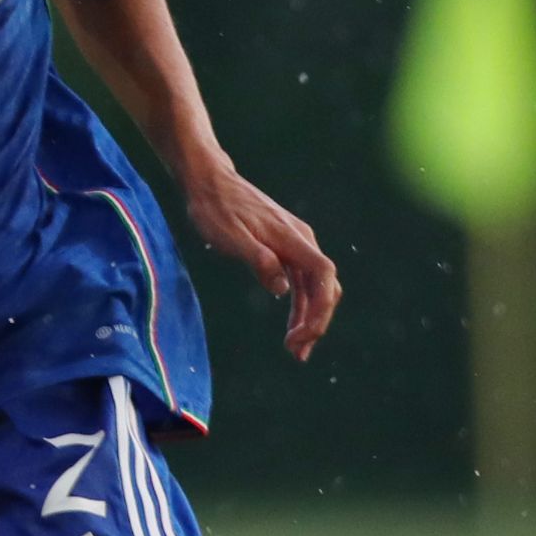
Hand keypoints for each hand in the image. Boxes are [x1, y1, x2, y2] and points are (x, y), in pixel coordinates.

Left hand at [177, 152, 341, 360]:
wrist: (210, 183)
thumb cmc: (216, 209)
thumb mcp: (230, 237)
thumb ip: (258, 260)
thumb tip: (281, 288)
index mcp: (292, 238)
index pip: (323, 275)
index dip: (321, 307)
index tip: (305, 334)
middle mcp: (301, 241)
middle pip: (324, 286)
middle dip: (316, 321)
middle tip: (298, 352)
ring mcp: (295, 244)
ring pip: (314, 287)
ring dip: (308, 318)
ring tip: (296, 349)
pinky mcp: (286, 248)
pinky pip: (302, 281)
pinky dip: (300, 305)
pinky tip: (292, 326)